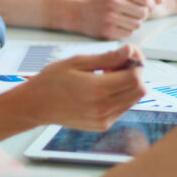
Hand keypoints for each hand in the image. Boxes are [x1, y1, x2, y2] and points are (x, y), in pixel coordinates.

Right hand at [20, 44, 146, 130]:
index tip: (127, 53)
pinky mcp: (102, 125)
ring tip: (106, 75)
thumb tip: (129, 51)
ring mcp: (104, 120)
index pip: (135, 78)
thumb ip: (107, 58)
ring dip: (128, 85)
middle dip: (135, 73)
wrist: (36, 105)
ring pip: (133, 100)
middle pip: (139, 91)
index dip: (136, 63)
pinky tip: (102, 88)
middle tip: (117, 64)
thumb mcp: (78, 61)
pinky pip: (122, 108)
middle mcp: (103, 108)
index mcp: (97, 90)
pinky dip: (120, 95)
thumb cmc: (53, 79)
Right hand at [80, 0, 164, 38]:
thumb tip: (161, 0)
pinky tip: (117, 25)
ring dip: (134, 23)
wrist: (81, 13)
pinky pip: (129, 33)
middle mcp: (114, 1)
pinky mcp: (108, 30)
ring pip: (138, 24)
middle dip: (141, 15)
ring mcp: (110, 16)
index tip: (144, 6)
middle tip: (132, 13)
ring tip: (124, 19)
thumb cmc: (104, 1)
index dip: (149, 4)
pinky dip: (126, 30)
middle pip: (143, 13)